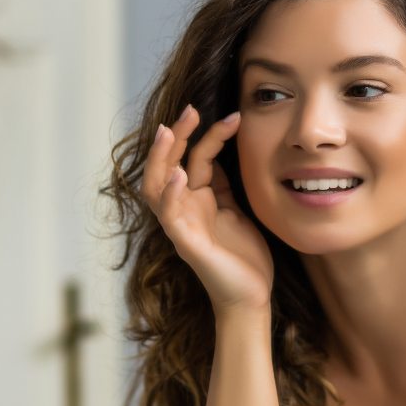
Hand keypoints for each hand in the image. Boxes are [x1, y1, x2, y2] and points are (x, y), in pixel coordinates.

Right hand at [141, 106, 273, 313]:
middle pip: (166, 165)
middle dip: (175, 136)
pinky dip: (170, 194)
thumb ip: (224, 185)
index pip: (194, 158)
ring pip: (156, 187)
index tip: (232, 115)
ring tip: (167, 132)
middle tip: (189, 109)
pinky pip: (170, 217)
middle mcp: (183, 210)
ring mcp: (180, 226)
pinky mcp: (186, 244)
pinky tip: (178, 175)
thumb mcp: (236, 210)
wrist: (250, 296)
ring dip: (160, 159)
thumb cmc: (243, 256)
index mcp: (196, 200)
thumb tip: (222, 153)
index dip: (207, 135)